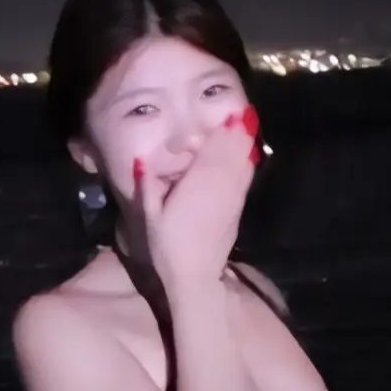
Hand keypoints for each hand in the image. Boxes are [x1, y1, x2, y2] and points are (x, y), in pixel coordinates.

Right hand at [132, 110, 255, 292]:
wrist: (195, 277)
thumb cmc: (167, 247)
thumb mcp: (150, 218)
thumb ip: (147, 187)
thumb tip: (141, 161)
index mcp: (196, 188)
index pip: (211, 155)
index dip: (221, 135)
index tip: (228, 116)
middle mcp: (218, 189)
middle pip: (230, 155)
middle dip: (236, 134)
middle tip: (241, 112)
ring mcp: (231, 200)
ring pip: (241, 166)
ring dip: (244, 145)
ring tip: (247, 124)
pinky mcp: (237, 210)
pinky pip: (245, 181)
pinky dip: (247, 163)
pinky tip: (248, 153)